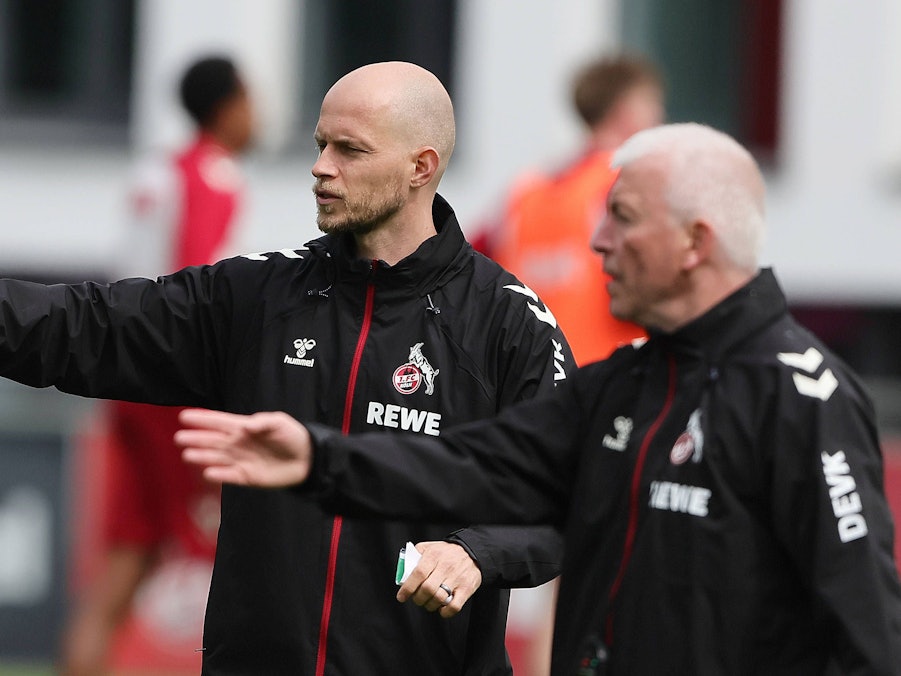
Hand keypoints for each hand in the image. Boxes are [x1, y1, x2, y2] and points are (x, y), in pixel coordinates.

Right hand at [176, 408, 311, 486]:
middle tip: (179, 437)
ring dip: (203, 456)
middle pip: (213, 440)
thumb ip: (262, 422)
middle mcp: (239, 443)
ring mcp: (241, 460)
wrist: (307, 460)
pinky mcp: (247, 477)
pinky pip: (230, 475)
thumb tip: (244, 425)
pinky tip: (208, 472)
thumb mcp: (280, 423)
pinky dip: (220, 474)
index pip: (219, 422)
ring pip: (217, 458)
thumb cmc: (293, 436)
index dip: (203, 419)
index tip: (184, 416)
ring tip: (188, 454)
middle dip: (197, 438)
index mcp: (245, 427)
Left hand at [396, 541, 481, 618]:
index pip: (418, 573)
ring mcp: (457, 578)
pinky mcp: (466, 588)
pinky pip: (454, 606)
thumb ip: (415, 555)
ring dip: (430, 605)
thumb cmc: (447, 552)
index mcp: (434, 556)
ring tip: (429, 602)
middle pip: (427, 589)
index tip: (401, 596)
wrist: (472, 551)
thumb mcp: (429, 547)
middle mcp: (445, 567)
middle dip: (418, 598)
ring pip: (439, 599)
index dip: (408, 588)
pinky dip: (445, 612)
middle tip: (417, 599)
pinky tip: (441, 608)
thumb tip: (404, 570)